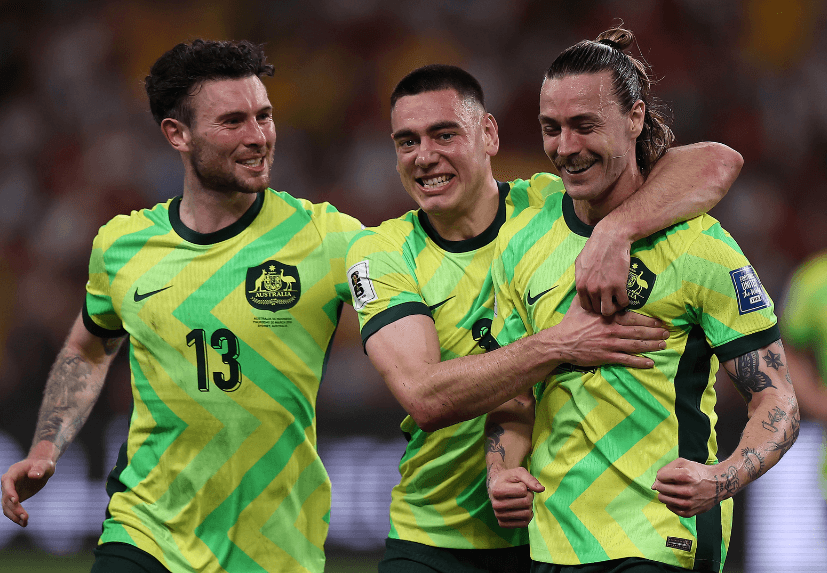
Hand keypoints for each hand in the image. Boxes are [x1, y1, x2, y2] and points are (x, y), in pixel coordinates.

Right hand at [2, 445, 57, 526]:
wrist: (41, 468)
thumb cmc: (42, 464)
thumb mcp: (45, 465)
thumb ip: (40, 469)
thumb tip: (34, 475)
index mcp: (14, 472)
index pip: (7, 482)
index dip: (10, 492)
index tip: (16, 500)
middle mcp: (8, 483)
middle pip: (6, 497)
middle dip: (14, 508)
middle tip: (25, 516)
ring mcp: (10, 492)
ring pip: (7, 506)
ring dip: (14, 515)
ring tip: (24, 522)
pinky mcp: (14, 499)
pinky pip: (12, 509)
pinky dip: (16, 517)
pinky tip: (24, 523)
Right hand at [487, 467, 543, 527]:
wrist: (495, 485)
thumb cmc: (508, 478)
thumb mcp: (518, 473)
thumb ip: (530, 479)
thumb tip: (541, 489)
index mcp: (497, 490)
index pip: (523, 490)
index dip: (526, 487)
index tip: (520, 485)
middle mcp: (496, 504)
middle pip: (525, 503)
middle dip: (529, 497)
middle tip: (523, 494)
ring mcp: (499, 515)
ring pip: (526, 514)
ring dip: (528, 507)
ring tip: (521, 501)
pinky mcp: (502, 523)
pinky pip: (523, 524)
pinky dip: (526, 516)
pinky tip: (521, 510)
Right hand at [551, 297, 667, 368]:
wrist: (560, 342)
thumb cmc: (569, 323)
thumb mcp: (579, 305)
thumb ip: (590, 297)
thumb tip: (593, 286)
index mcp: (608, 317)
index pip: (633, 317)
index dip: (648, 320)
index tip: (659, 321)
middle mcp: (612, 330)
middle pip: (638, 331)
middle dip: (655, 332)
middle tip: (667, 333)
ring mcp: (610, 344)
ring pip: (636, 345)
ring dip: (651, 345)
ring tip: (663, 345)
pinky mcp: (606, 356)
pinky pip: (626, 360)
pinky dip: (639, 362)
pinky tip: (650, 363)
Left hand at [575, 224, 631, 315]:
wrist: (611, 238)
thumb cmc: (595, 248)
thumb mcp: (580, 263)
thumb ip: (580, 277)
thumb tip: (581, 286)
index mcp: (580, 285)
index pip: (586, 306)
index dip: (594, 306)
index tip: (601, 302)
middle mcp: (590, 289)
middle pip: (597, 310)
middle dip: (604, 307)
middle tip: (611, 301)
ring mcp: (604, 288)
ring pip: (608, 311)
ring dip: (614, 308)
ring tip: (617, 300)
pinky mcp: (618, 286)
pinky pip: (622, 303)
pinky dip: (625, 302)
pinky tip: (625, 295)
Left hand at [652, 458, 727, 517]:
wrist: (718, 484)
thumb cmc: (697, 472)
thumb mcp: (683, 463)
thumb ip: (665, 469)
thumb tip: (653, 485)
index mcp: (686, 476)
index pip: (660, 476)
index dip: (661, 475)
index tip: (667, 475)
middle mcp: (688, 490)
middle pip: (660, 488)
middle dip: (661, 484)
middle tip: (669, 483)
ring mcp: (689, 503)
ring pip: (664, 499)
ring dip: (664, 494)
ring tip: (671, 490)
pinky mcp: (691, 512)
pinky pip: (671, 509)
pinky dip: (670, 503)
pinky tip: (676, 498)